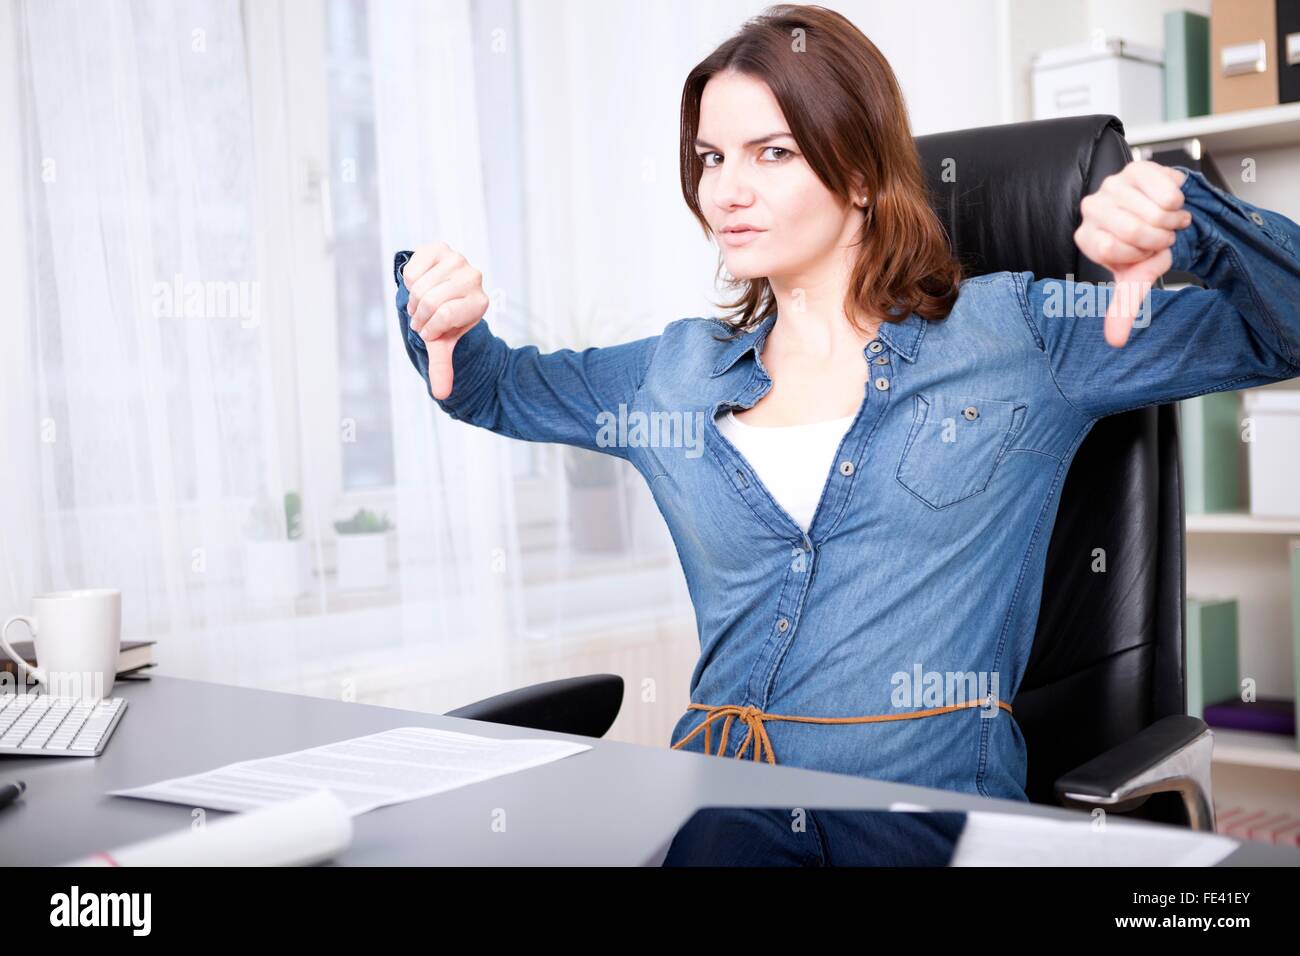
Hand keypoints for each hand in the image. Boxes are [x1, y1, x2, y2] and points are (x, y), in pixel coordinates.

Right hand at [403, 242, 489, 399]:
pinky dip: (410, 281)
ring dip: (413, 300)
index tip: (429, 331)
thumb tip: (441, 394)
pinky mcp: (440, 248)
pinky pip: (412, 269)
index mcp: (480, 302)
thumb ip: (442, 367)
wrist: (440, 292)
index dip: (429, 326)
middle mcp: (474, 278)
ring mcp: (458, 260)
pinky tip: (420, 283)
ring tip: (421, 303)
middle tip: (422, 318)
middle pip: (430, 301)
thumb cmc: (444, 320)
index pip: (445, 316)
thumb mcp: (443, 343)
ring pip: (419, 286)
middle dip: (419, 315)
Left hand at [1073, 160, 1190, 346]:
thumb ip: (1123, 307)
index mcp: (1086, 236)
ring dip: (1171, 220)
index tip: (1144, 252)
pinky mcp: (1136, 167)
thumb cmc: (1150, 247)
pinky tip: (1170, 201)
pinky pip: (1166, 190)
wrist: (1172, 216)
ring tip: (1166, 220)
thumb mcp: (1137, 278)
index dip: (1139, 253)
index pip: (1112, 249)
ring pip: (1152, 211)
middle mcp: (1092, 207)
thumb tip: (1115, 342)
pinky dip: (1177, 201)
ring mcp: (1112, 184)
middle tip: (1161, 236)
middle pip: (1132, 229)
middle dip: (1158, 238)